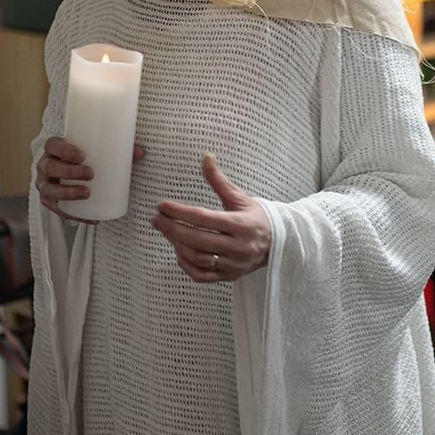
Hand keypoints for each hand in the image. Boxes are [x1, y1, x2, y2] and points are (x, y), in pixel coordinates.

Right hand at [36, 136, 144, 224]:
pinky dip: (74, 216)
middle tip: (90, 173)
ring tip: (87, 193)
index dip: (64, 149)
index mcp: (54, 150)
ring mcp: (45, 185)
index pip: (53, 145)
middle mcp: (45, 166)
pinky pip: (58, 211)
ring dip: (67, 192)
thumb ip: (117, 151)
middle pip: (50, 167)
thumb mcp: (95, 153)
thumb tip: (140, 151)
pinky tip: (90, 218)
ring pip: (49, 190)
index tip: (82, 155)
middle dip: (69, 171)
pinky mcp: (50, 202)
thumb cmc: (83, 160)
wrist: (68, 174)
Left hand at [151, 154, 271, 281]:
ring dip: (177, 245)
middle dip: (172, 229)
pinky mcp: (229, 276)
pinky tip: (179, 251)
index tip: (162, 206)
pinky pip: (202, 276)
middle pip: (197, 240)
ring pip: (198, 258)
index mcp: (241, 225)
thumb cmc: (257, 218)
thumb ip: (219, 181)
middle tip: (157, 219)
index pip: (204, 218)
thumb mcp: (240, 197)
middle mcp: (238, 247)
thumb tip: (206, 158)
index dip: (180, 212)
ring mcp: (234, 264)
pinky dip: (186, 264)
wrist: (278, 242)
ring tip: (166, 231)